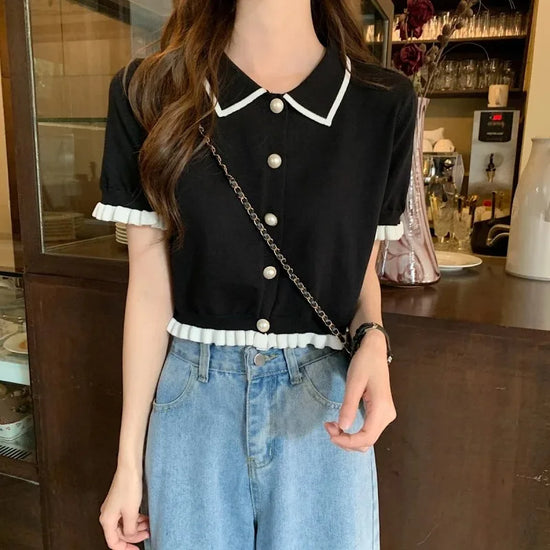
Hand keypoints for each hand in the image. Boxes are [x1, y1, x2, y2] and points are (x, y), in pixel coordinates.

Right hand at [99, 466, 150, 548]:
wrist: (130, 467)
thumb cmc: (128, 486)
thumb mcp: (131, 512)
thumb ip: (130, 529)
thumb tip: (131, 537)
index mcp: (107, 520)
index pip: (113, 543)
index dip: (125, 548)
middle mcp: (108, 514)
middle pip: (120, 534)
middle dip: (134, 536)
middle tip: (147, 534)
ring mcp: (114, 507)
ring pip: (125, 524)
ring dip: (137, 526)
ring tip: (149, 525)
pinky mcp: (120, 500)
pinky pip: (127, 515)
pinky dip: (136, 518)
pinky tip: (145, 517)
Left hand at [324, 330, 396, 451]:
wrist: (374, 351)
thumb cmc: (364, 363)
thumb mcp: (353, 383)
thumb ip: (348, 406)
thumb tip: (342, 428)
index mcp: (382, 408)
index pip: (367, 437)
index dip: (348, 442)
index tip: (331, 435)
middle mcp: (387, 416)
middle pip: (368, 441)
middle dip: (346, 440)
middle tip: (328, 427)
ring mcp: (385, 415)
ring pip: (368, 439)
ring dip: (349, 439)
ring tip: (332, 426)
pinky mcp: (380, 413)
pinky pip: (368, 430)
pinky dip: (354, 433)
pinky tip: (340, 424)